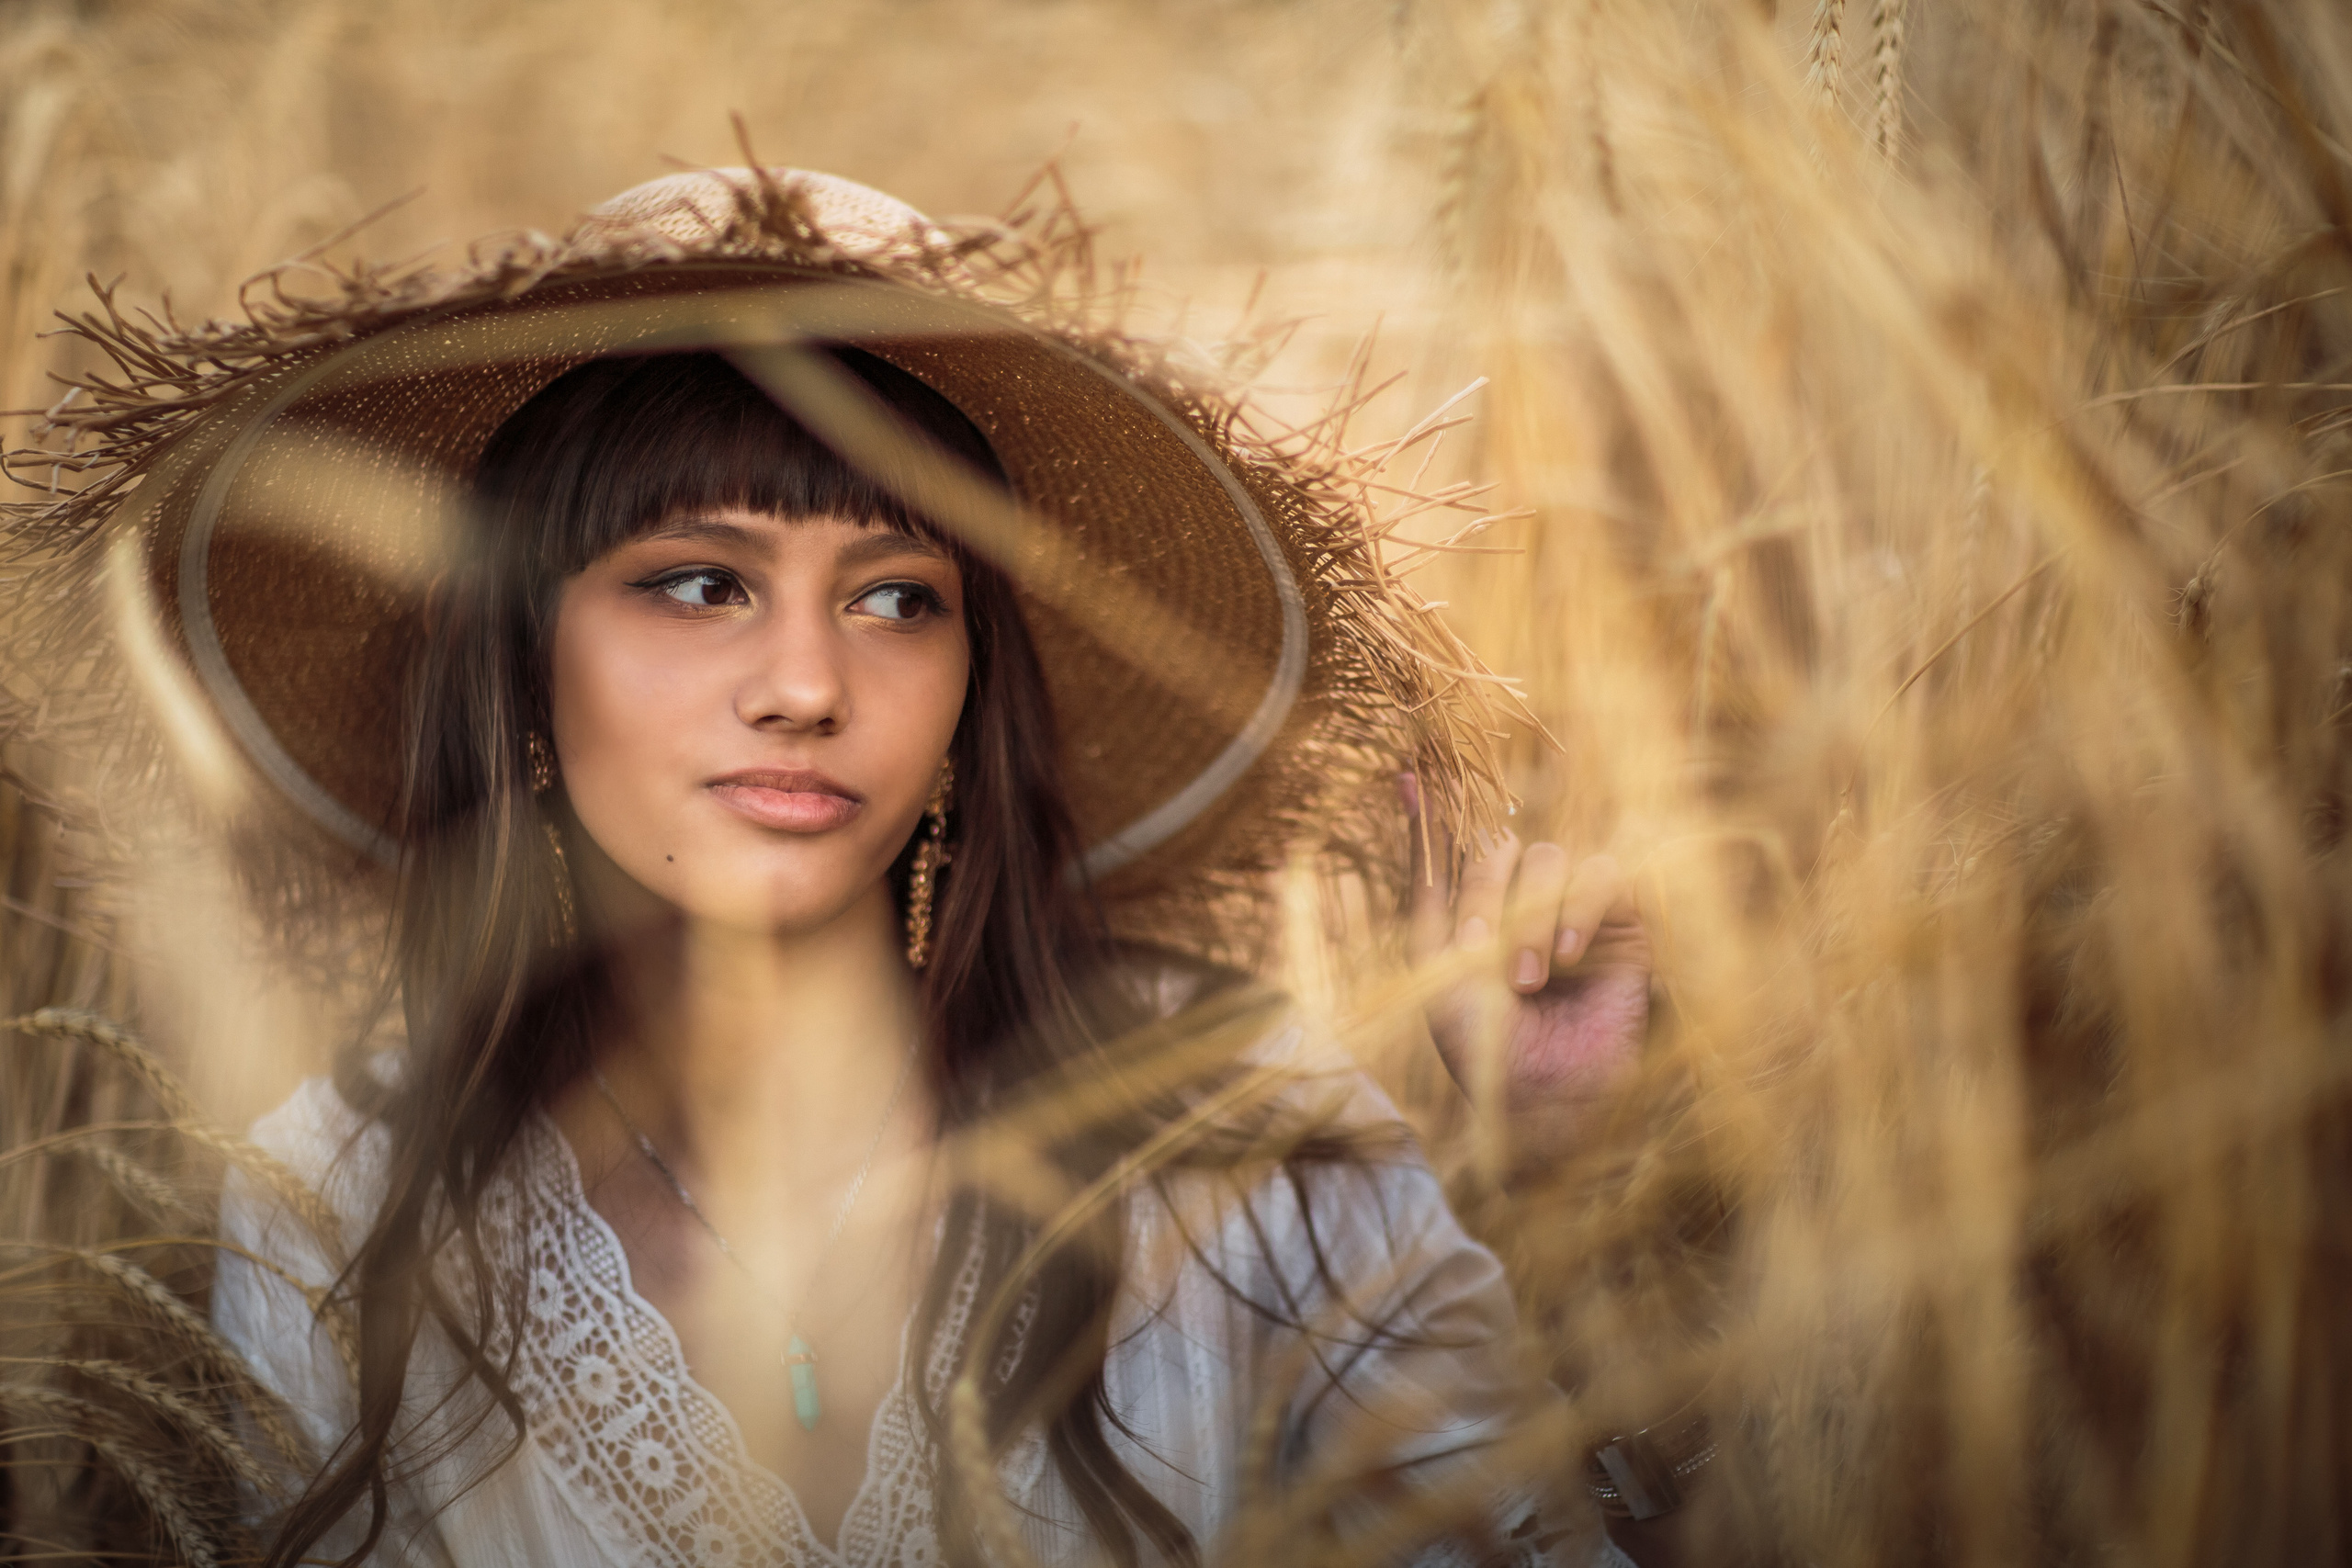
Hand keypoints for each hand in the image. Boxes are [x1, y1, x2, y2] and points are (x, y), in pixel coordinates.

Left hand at [1407, 797, 1652, 1159]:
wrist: (1543, 1101)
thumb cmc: (1483, 1043)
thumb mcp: (1437, 959)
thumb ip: (1428, 875)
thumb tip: (1405, 781)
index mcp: (1468, 909)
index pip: (1452, 841)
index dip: (1431, 811)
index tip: (1407, 776)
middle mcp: (1519, 900)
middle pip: (1499, 845)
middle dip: (1483, 894)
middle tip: (1481, 955)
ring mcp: (1571, 908)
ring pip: (1550, 858)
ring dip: (1531, 914)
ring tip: (1527, 978)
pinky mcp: (1622, 924)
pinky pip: (1604, 875)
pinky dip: (1580, 907)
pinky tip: (1567, 955)